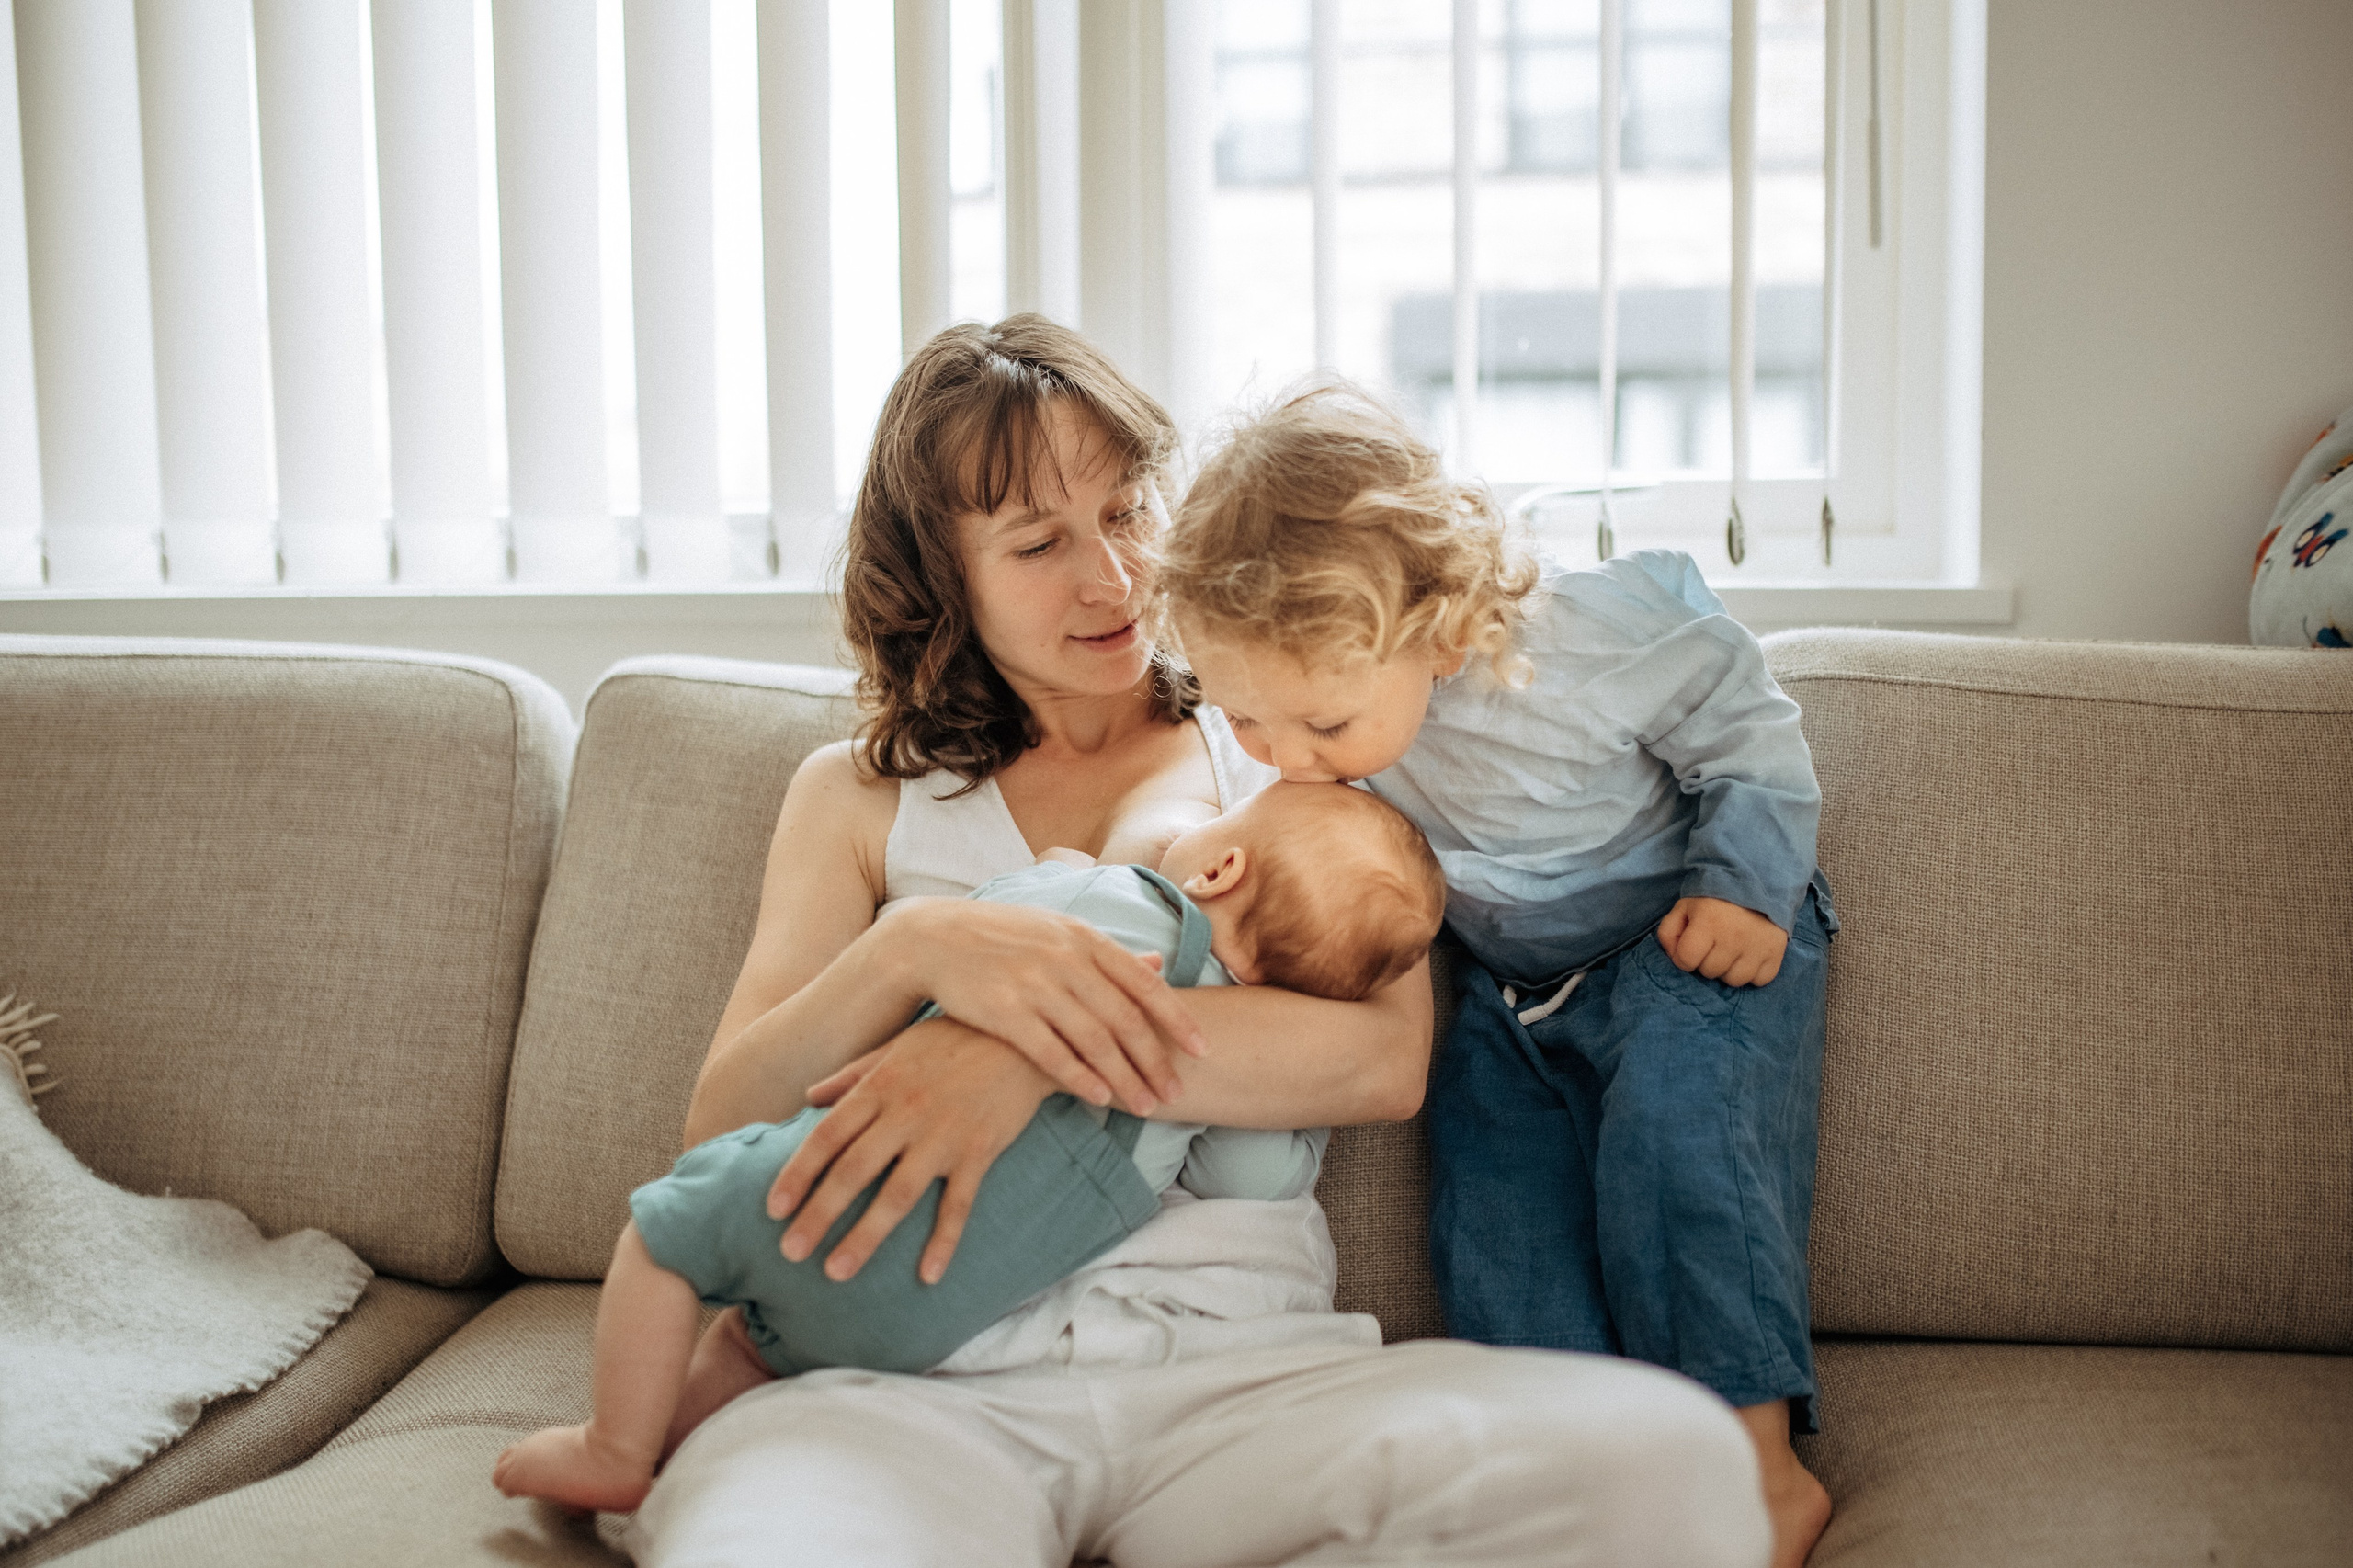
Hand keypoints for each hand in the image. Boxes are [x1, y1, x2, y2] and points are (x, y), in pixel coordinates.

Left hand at [766, 1017, 1055, 1283]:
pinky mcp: (980, 1151)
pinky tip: (928, 1275)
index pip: (827, 1137)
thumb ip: (852, 1074)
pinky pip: (959, 1204)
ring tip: (837, 1271)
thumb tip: (809, 1097)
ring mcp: (944, 1136)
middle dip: (818, 1215)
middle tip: (790, 1253)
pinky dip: (944, 1240)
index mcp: (880, 1086)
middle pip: (852, 1172)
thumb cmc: (956, 1036)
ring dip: (865, 1236)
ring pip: (897, 1195)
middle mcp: (905, 1113)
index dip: (797, 1174)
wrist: (1023, 1034)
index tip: (773, 1210)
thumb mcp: (897, 1046)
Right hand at [895, 898, 1200, 1115]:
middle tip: (1177, 1093)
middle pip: (1125, 1018)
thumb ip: (1107, 953)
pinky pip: (1051, 1052)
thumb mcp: (1059, 932)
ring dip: (1125, 1077)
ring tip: (1147, 1107)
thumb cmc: (1003, 938)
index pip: (1144, 983)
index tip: (1202, 1050)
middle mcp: (1066, 960)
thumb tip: (1159, 961)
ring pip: (1094, 1040)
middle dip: (1155, 1060)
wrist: (933, 938)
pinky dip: (1079, 1077)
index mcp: (1085, 939)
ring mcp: (1035, 984)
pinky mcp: (1004, 1011)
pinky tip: (1100, 1099)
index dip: (1177, 1019)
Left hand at [1655, 897, 1788, 986]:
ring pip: (1734, 980)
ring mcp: (1757, 947)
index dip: (1684, 956)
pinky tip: (1749, 955)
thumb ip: (1669, 932)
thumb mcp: (1684, 907)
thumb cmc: (1716, 899)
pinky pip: (1759, 980)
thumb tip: (1675, 958)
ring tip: (1732, 950)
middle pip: (1709, 972)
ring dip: (1729, 969)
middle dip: (1706, 961)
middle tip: (1714, 943)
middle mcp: (1733, 938)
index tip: (1692, 945)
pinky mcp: (1776, 953)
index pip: (1685, 961)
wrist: (1758, 881)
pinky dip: (1753, 972)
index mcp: (1708, 922)